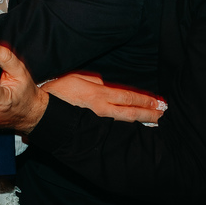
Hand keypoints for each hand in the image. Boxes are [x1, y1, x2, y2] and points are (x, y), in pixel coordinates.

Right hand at [42, 72, 164, 123]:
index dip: (146, 99)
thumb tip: (106, 83)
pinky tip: (134, 128)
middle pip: (131, 112)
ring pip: (125, 122)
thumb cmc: (57, 90)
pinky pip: (114, 128)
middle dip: (149, 113)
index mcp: (99, 94)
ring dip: (141, 121)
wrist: (42, 111)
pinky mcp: (92, 129)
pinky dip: (127, 128)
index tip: (159, 101)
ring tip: (155, 121)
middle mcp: (102, 110)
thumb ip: (95, 79)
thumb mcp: (77, 76)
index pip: (129, 97)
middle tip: (163, 113)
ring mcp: (98, 122)